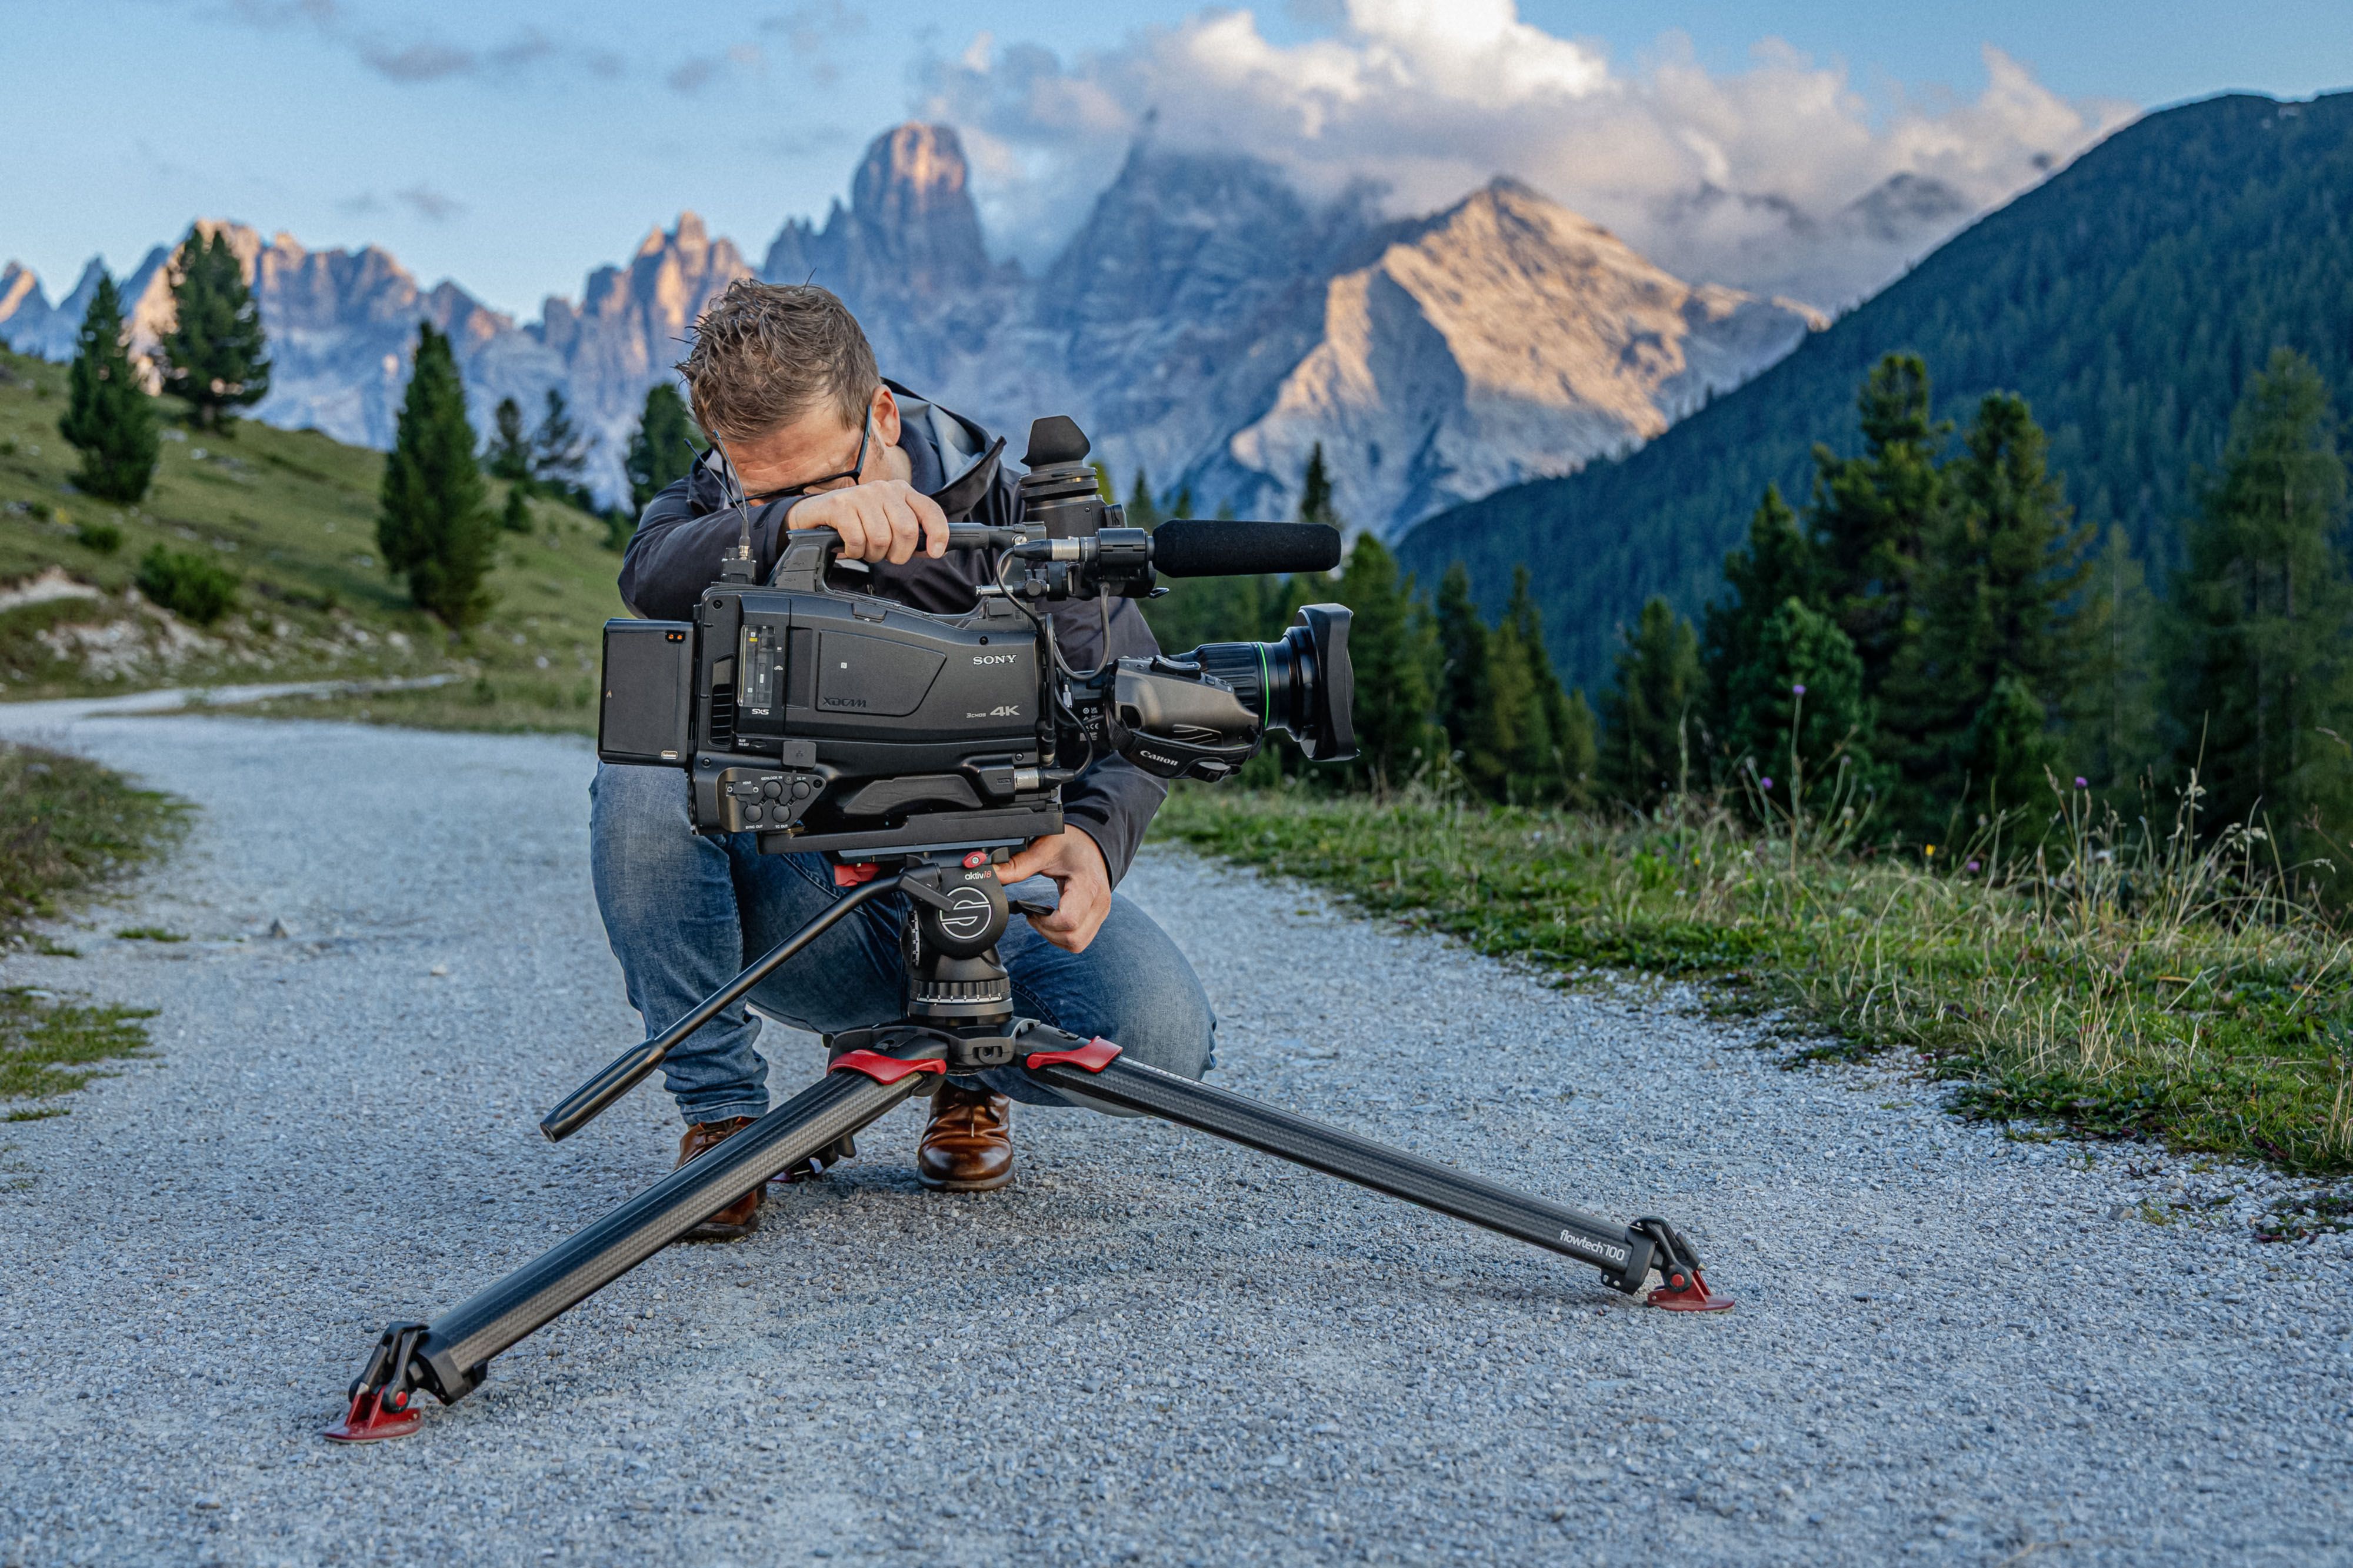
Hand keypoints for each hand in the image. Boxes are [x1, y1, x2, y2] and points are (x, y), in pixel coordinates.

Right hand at [788, 480, 949, 564]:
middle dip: (898, 553)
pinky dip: (854, 551)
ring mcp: (861, 495)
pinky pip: (857, 540)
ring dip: (872, 554)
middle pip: (906, 530)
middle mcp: (883, 488)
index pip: (929, 510)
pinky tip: (848, 546)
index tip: (936, 552)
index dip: (938, 533)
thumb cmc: (857, 522)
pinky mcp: (840, 505)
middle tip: (885, 555)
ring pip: (881, 539)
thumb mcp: (887, 523)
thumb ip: (911, 536)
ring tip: (864, 549)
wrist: (817, 514)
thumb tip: (935, 550)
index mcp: (901, 491)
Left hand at [996, 828, 1111, 953]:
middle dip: (1047, 933)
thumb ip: (1018, 865)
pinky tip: (1054, 919)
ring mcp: (1101, 912)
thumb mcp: (1043, 849)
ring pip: (1078, 943)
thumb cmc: (1071, 844)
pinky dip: (1064, 935)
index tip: (1031, 912)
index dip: (1045, 923)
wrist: (1092, 843)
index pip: (1069, 921)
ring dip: (1056, 937)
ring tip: (1043, 919)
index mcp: (1088, 885)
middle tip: (1034, 917)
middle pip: (1074, 939)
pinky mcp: (1098, 917)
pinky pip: (1081, 938)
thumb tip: (993, 875)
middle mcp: (1099, 902)